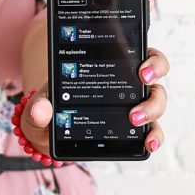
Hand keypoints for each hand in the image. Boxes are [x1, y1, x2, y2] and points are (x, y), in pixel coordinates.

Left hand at [15, 47, 169, 157]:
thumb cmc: (49, 111)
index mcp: (108, 65)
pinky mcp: (134, 127)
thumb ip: (37, 109)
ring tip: (135, 119)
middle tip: (141, 81)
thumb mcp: (38, 107)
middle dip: (154, 74)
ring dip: (152, 108)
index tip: (141, 67)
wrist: (51, 135)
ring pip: (156, 99)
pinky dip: (154, 136)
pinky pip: (152, 130)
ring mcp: (133, 104)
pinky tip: (148, 143)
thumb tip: (42, 110)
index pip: (138, 51)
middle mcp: (126, 82)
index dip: (147, 56)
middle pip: (154, 72)